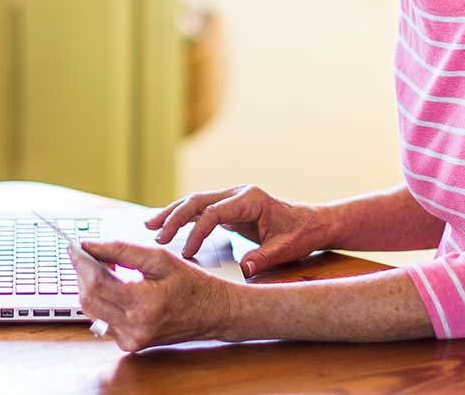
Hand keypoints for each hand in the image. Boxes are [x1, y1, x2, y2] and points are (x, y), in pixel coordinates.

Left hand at [70, 240, 238, 351]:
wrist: (214, 313)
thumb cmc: (193, 285)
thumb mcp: (160, 259)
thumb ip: (123, 251)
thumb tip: (91, 246)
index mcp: (145, 304)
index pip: (97, 283)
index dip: (81, 263)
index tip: (74, 247)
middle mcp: (135, 327)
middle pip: (88, 299)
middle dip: (83, 274)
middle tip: (88, 254)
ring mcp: (131, 339)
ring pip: (92, 310)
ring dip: (91, 287)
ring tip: (107, 268)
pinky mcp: (130, 344)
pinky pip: (103, 320)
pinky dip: (103, 301)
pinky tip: (117, 287)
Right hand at [145, 185, 332, 277]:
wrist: (314, 223)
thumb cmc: (301, 233)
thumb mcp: (285, 248)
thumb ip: (264, 257)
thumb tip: (243, 270)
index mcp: (250, 199)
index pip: (214, 212)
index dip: (197, 232)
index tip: (187, 252)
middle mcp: (238, 194)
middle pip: (197, 200)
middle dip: (174, 217)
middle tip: (156, 235)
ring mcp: (232, 199)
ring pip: (195, 202)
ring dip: (172, 213)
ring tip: (150, 225)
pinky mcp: (229, 208)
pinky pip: (201, 210)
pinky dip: (183, 217)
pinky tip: (166, 225)